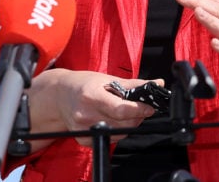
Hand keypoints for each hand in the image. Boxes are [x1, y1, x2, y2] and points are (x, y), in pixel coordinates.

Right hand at [27, 69, 159, 145]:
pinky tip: (113, 119)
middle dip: (137, 117)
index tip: (150, 107)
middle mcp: (85, 115)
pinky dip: (117, 131)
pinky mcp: (83, 140)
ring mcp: (83, 130)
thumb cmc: (84, 84)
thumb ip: (135, 84)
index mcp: (91, 97)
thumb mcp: (108, 79)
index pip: (121, 110)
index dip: (139, 110)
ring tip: (125, 112)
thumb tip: (158, 83)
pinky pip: (109, 138)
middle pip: (123, 124)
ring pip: (119, 133)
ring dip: (129, 124)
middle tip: (141, 108)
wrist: (60, 95)